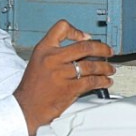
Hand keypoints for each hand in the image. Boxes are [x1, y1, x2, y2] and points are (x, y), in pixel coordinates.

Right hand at [14, 19, 114, 134]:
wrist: (25, 107)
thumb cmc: (32, 86)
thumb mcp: (38, 60)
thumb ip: (55, 52)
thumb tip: (80, 47)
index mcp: (44, 49)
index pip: (61, 28)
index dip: (77, 31)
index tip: (87, 37)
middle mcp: (53, 59)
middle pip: (84, 47)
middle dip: (102, 48)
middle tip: (109, 51)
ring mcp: (61, 73)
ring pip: (91, 65)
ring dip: (105, 67)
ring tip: (110, 69)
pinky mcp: (68, 88)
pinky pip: (91, 81)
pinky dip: (102, 81)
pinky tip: (105, 81)